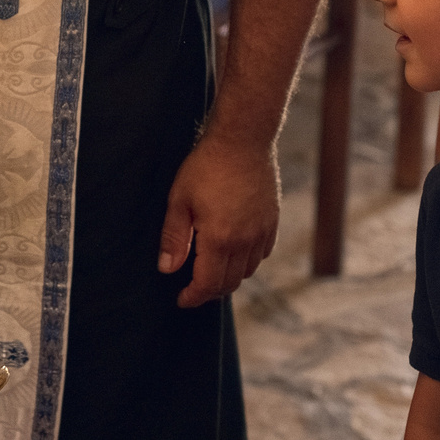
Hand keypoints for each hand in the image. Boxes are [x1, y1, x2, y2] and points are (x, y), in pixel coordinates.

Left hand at [158, 132, 279, 305]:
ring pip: (247, 271)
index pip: (208, 284)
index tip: (182, 300)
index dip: (193, 297)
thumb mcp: (180, 200)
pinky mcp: (272, 222)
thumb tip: (167, 269)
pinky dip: (247, 261)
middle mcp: (245, 241)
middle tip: (193, 288)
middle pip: (229, 283)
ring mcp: (262, 232)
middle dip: (209, 291)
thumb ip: (174, 239)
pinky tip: (234, 251)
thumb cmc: (206, 166)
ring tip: (211, 269)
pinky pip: (262, 254)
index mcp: (219, 239)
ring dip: (229, 277)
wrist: (243, 139)